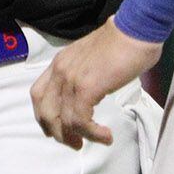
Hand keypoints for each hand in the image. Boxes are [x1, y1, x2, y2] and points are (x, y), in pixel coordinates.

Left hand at [31, 18, 160, 147]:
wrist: (135, 30)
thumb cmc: (121, 43)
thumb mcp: (91, 59)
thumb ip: (83, 75)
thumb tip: (88, 96)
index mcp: (59, 63)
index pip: (38, 95)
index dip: (45, 116)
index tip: (58, 129)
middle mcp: (60, 71)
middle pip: (45, 111)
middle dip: (58, 132)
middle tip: (75, 143)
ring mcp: (71, 79)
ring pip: (64, 120)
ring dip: (79, 136)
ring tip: (99, 139)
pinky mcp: (86, 87)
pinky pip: (80, 120)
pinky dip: (92, 133)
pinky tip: (106, 135)